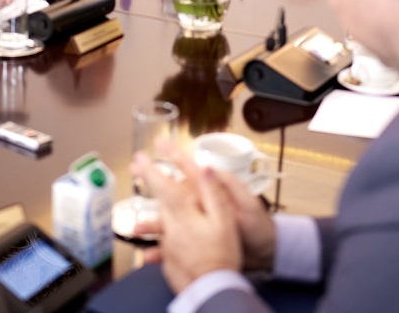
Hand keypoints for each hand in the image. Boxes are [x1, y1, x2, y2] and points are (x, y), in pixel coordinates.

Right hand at [137, 140, 275, 272]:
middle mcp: (201, 204)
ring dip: (151, 224)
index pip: (190, 169)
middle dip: (151, 181)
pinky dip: (161, 250)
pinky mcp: (195, 241)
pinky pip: (174, 244)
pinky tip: (150, 255)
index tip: (159, 143)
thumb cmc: (259, 227)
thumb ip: (229, 184)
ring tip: (136, 229)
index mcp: (213, 191)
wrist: (264, 254)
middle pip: (171, 191)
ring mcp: (197, 223)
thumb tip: (208, 166)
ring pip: (168, 220)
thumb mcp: (249, 204)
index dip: (174, 155)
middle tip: (134, 171)